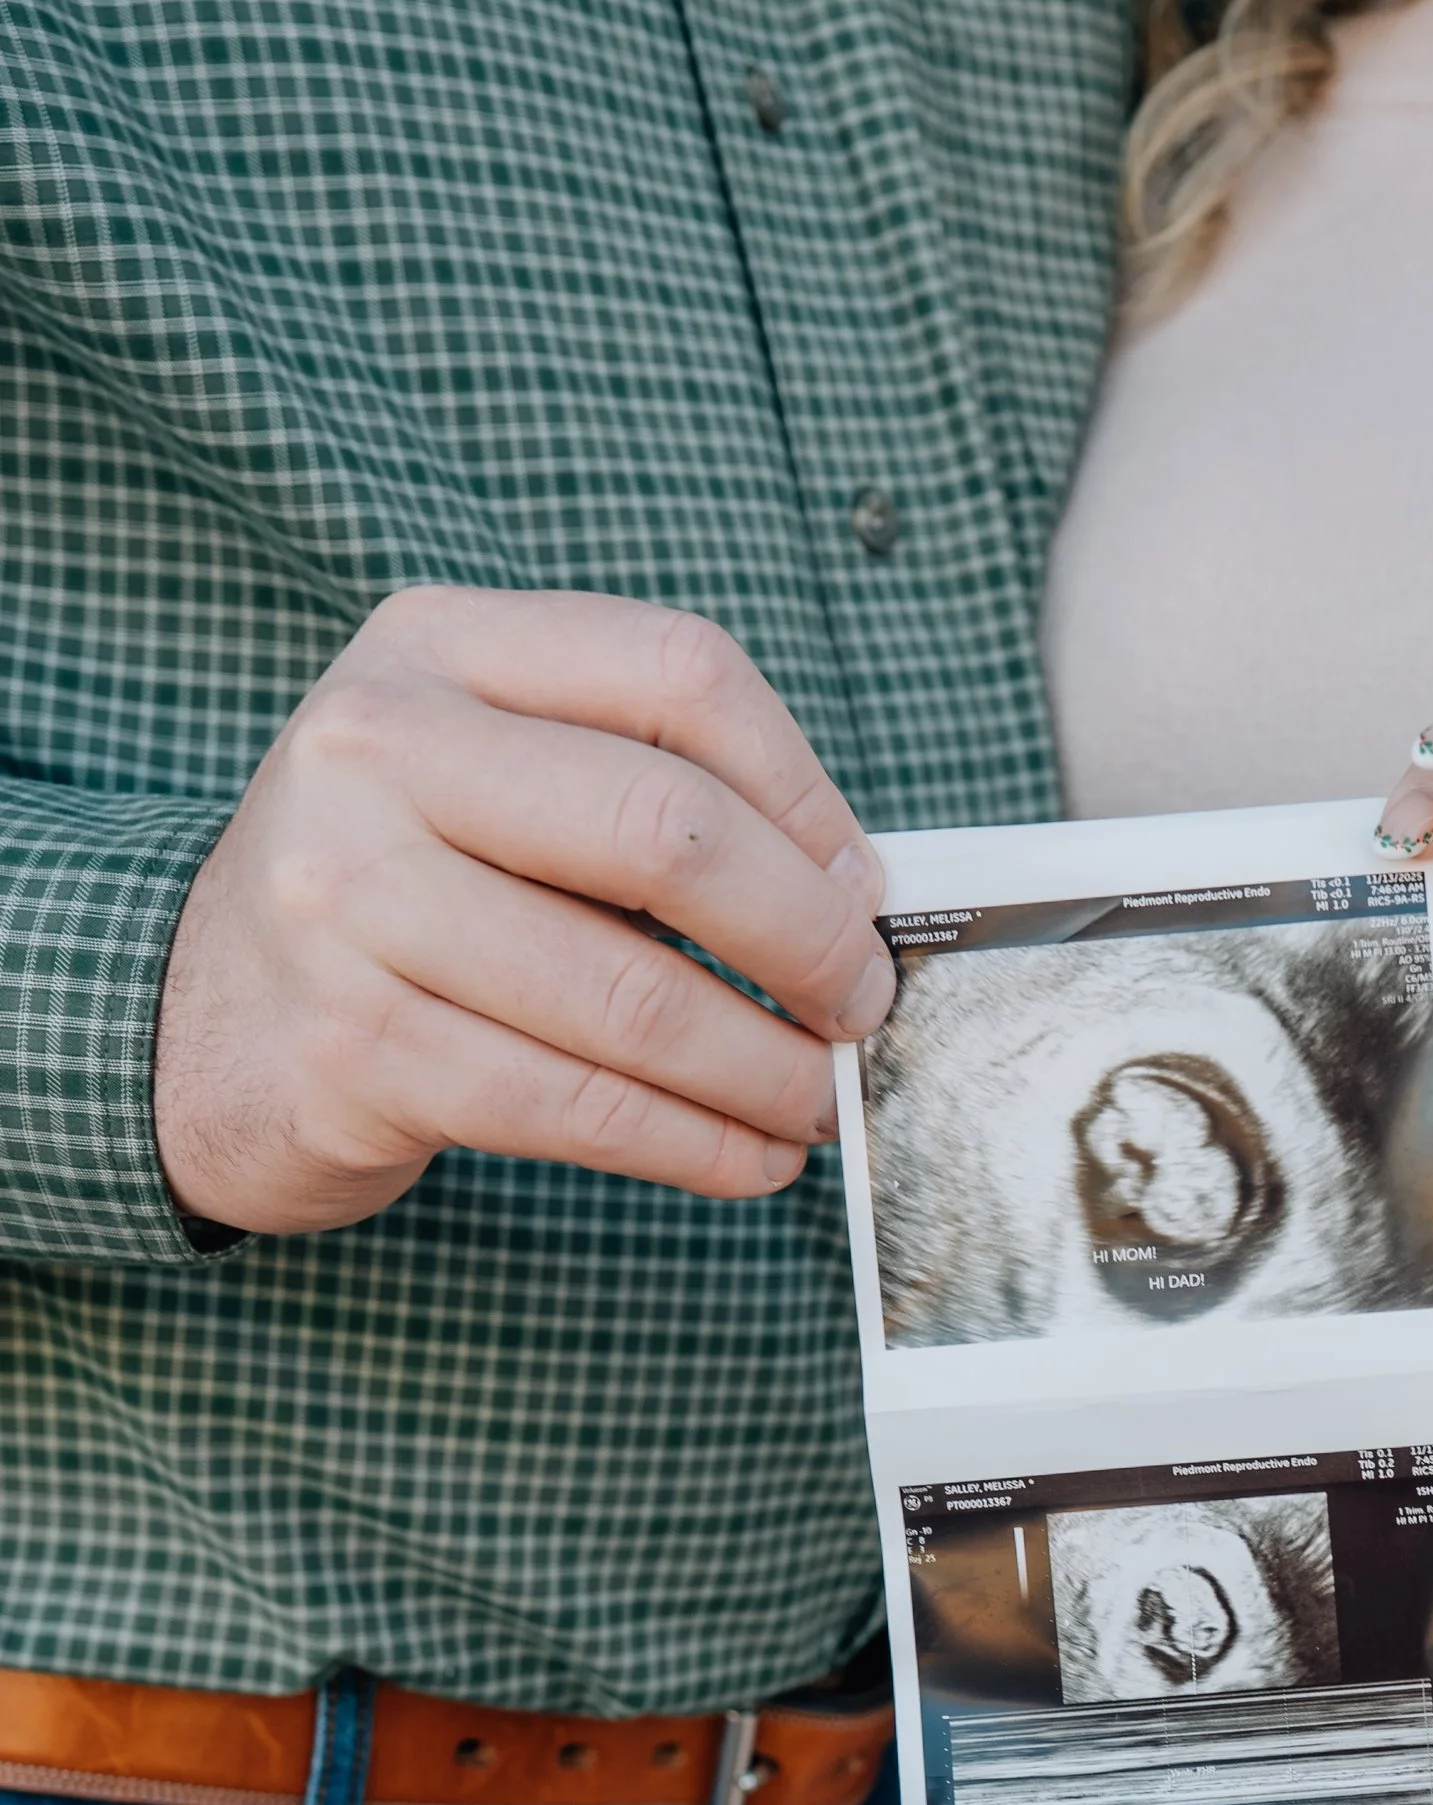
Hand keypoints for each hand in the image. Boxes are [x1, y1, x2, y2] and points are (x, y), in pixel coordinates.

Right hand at [155, 585, 896, 1234]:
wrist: (200, 1023)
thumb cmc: (402, 892)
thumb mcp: (490, 777)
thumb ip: (645, 789)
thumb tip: (854, 897)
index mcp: (437, 645)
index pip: (680, 674)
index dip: (807, 791)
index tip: (861, 886)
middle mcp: (377, 750)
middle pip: (670, 830)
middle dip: (808, 939)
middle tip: (861, 1007)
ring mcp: (348, 900)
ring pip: (634, 998)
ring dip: (766, 1070)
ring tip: (818, 1100)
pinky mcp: (354, 1048)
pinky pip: (578, 1108)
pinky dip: (696, 1145)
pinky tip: (751, 1159)